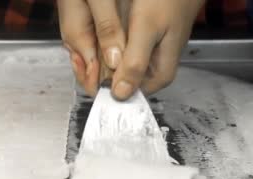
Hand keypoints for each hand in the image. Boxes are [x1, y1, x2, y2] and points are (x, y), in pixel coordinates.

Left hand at [58, 0, 203, 99]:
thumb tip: (120, 94)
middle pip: (119, 83)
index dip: (103, 86)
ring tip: (94, 45)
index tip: (88, 72)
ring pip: (117, 68)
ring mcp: (146, 58)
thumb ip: (135, 63)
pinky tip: (102, 37)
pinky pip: (119, 54)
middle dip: (100, 72)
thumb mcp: (147, 30)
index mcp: (158, 75)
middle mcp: (152, 70)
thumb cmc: (169, 1)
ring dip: (102, 59)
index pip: (124, 95)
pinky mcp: (141, 46)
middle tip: (83, 58)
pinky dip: (108, 47)